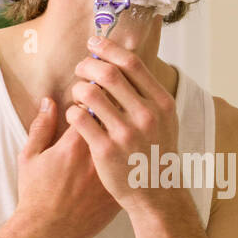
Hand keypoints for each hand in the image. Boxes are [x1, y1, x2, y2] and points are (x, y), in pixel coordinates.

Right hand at [12, 96, 119, 237]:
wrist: (46, 233)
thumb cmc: (35, 195)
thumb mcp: (30, 157)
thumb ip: (41, 126)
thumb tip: (49, 101)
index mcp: (75, 144)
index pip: (95, 105)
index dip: (95, 96)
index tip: (92, 94)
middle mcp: (97, 158)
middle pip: (116, 121)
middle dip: (114, 109)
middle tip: (110, 106)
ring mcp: (110, 177)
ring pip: (126, 145)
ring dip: (123, 133)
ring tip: (117, 131)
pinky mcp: (117, 193)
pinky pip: (130, 168)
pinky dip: (128, 158)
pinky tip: (122, 157)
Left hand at [66, 35, 179, 211]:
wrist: (157, 194)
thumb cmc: (157, 153)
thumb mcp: (165, 121)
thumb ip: (149, 93)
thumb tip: (127, 61)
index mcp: (162, 103)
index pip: (132, 63)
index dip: (108, 48)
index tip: (94, 43)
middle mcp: (146, 116)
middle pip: (108, 73)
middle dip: (87, 65)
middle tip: (80, 67)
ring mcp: (126, 134)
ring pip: (90, 93)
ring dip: (78, 88)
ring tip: (77, 93)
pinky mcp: (106, 151)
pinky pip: (79, 119)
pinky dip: (72, 111)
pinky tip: (74, 115)